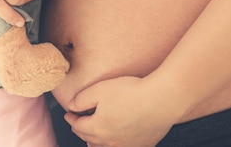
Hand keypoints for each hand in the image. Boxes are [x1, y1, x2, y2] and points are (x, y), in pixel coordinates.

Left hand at [64, 76, 181, 146]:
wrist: (161, 100)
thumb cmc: (130, 92)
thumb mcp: (99, 90)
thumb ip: (81, 99)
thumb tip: (71, 106)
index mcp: (97, 128)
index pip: (78, 126)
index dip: (71, 119)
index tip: (68, 114)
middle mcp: (110, 141)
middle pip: (89, 139)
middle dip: (81, 130)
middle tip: (78, 123)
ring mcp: (127, 145)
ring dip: (95, 142)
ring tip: (92, 136)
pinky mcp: (142, 144)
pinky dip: (113, 145)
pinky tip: (115, 139)